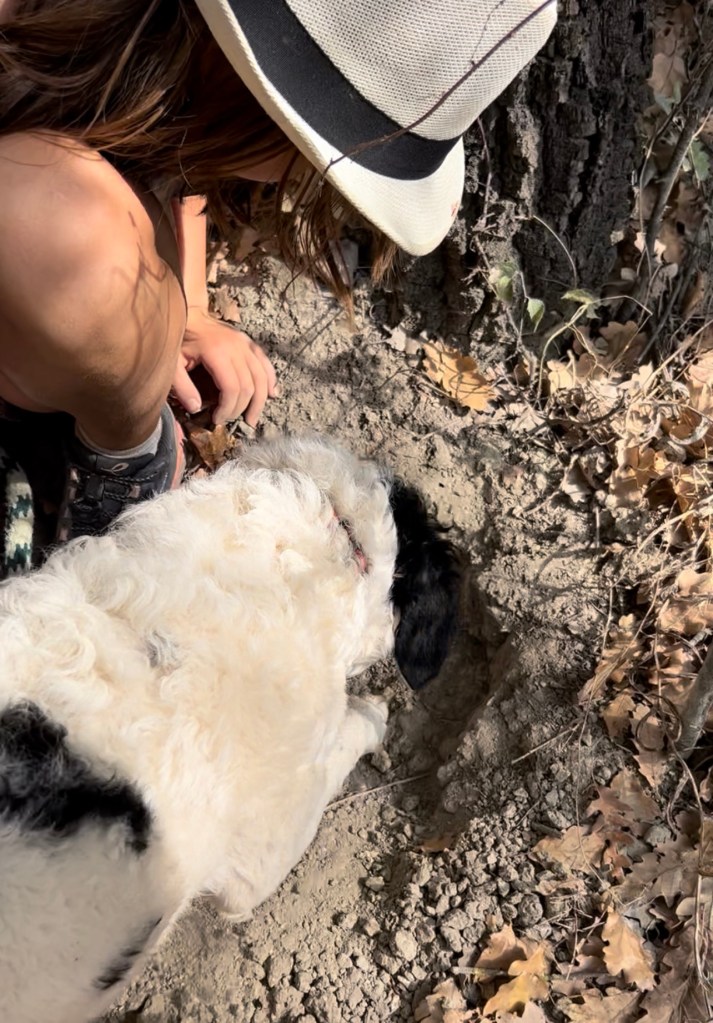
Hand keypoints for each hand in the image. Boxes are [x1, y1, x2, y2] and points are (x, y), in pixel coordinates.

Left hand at [173, 308, 277, 427]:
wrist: (190, 313)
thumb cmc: (180, 338)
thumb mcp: (173, 363)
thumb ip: (182, 387)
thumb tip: (196, 409)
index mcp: (217, 352)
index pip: (232, 388)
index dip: (228, 408)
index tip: (217, 419)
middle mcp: (237, 347)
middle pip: (249, 386)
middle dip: (241, 408)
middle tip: (229, 420)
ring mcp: (246, 344)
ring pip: (261, 377)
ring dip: (260, 401)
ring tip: (252, 418)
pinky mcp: (249, 343)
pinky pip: (266, 364)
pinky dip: (270, 380)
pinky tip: (271, 394)